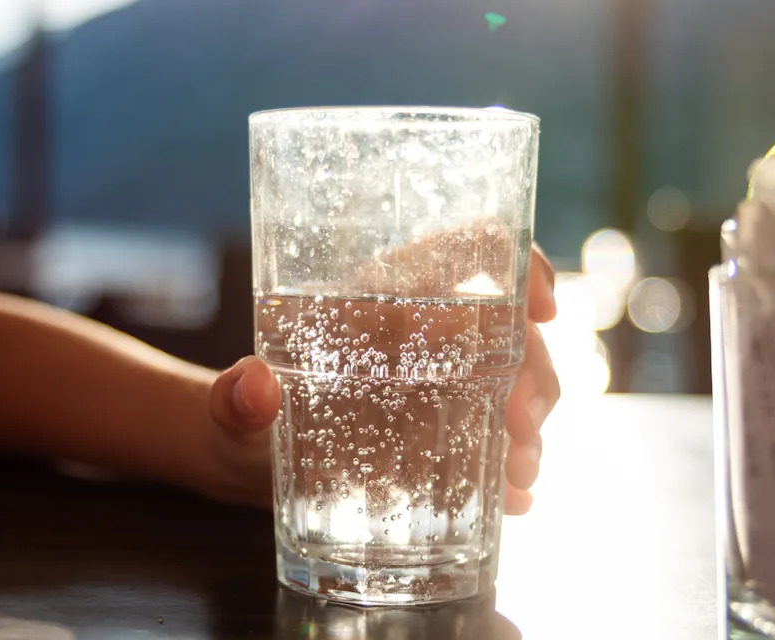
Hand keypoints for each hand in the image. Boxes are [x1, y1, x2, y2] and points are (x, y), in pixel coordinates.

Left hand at [198, 245, 558, 515]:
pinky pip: (498, 437)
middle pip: (512, 326)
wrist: (248, 462)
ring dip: (531, 425)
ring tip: (517, 474)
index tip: (541, 309)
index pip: (474, 250)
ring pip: (520, 381)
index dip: (522, 266)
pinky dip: (514, 466)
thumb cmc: (240, 416)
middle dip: (534, 373)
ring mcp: (441, 382)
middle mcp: (425, 330)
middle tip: (520, 428)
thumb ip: (234, 397)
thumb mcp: (232, 410)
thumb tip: (254, 385)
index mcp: (385, 295)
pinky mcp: (443, 431)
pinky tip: (515, 499)